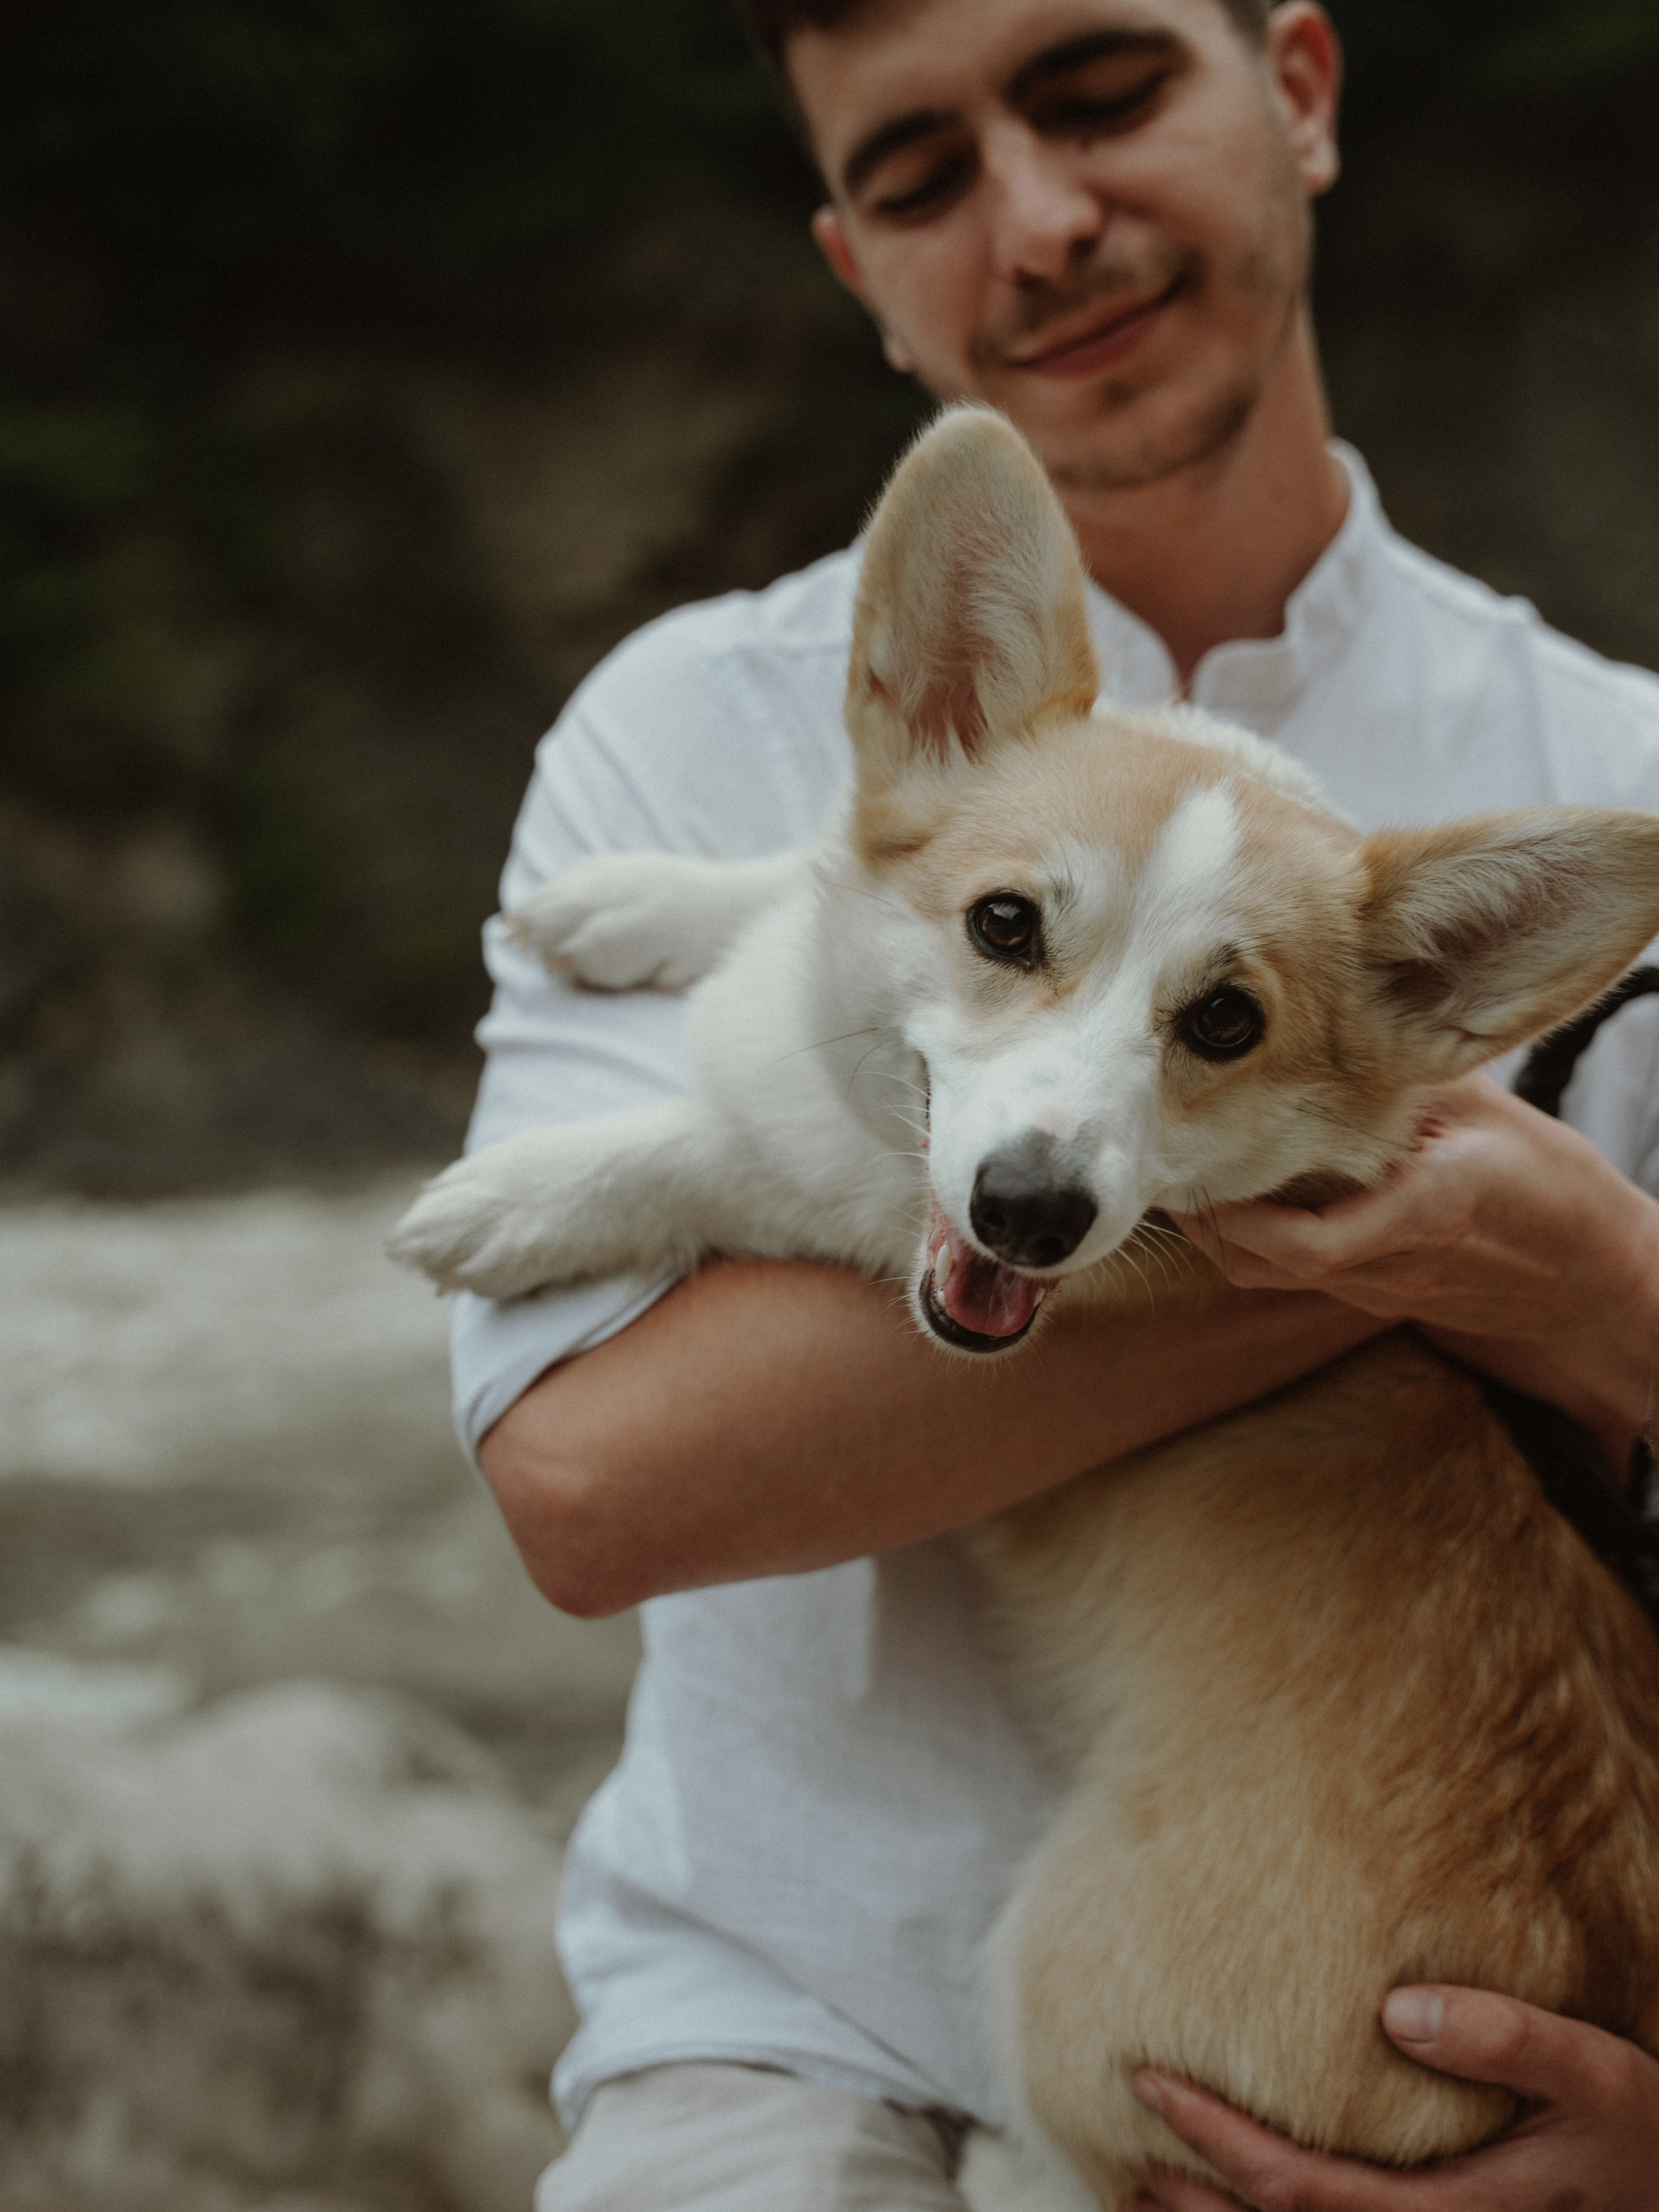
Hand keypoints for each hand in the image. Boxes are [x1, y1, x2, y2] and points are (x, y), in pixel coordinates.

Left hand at [1129, 1985, 1658, 2209]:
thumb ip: (1506, 2037)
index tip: (1151, 2084)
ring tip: (1139, 2195)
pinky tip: (1227, 2209)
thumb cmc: (1642, 2140)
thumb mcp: (1597, 2074)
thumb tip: (1394, 2008)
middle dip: (1193, 2200)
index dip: (1218, 2144)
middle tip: (1121, 2144)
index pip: (1300, 2191)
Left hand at [1170, 1077, 1658, 1462]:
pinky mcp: (1371, 1295)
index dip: (1237, 1215)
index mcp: (1421, 1213)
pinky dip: (1251, 1236)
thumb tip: (1337, 1022)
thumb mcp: (1491, 1116)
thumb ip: (1414, 1081)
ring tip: (1184, 1166)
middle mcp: (1385, 1264)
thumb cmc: (1550, 1186)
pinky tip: (1234, 1189)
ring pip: (1265, 1274)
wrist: (1593, 1280)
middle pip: (1261, 1265)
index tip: (1195, 1167)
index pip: (1307, 1242)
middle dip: (1204, 1217)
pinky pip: (1291, 1272)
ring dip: (1218, 1229)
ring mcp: (1374, 1290)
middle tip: (1163, 1153)